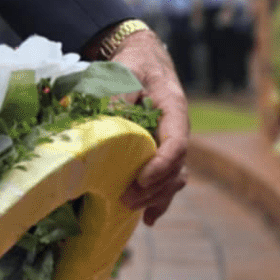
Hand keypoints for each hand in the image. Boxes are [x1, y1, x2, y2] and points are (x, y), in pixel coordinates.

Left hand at [110, 30, 188, 225]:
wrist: (143, 60)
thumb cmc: (133, 65)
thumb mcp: (124, 72)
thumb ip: (117, 97)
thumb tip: (101, 125)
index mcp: (174, 110)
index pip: (176, 143)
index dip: (161, 165)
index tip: (140, 179)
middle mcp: (177, 130)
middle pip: (176, 168)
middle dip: (153, 188)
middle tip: (126, 199)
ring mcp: (171, 143)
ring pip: (174, 178)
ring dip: (156, 197)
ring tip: (132, 210)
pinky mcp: (161, 153)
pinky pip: (167, 181)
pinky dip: (158, 200)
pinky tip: (147, 219)